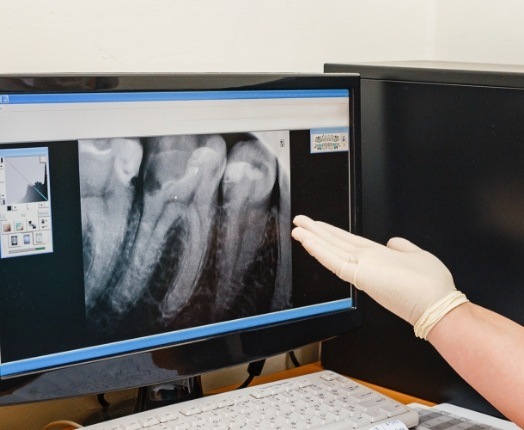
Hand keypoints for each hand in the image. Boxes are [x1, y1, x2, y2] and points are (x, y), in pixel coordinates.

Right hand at [291, 215, 459, 326]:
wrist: (437, 305)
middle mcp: (366, 262)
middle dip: (316, 232)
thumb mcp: (417, 256)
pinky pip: (335, 261)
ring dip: (313, 238)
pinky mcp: (360, 275)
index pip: (347, 243)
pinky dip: (320, 251)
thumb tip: (393, 240)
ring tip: (297, 229)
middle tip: (299, 222)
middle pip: (335, 244)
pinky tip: (308, 241)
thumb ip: (402, 247)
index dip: (331, 234)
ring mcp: (362, 268)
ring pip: (331, 250)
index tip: (317, 226)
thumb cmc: (430, 287)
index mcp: (377, 257)